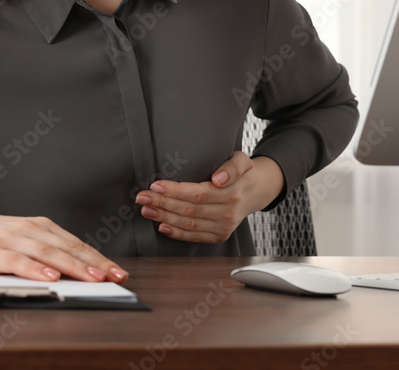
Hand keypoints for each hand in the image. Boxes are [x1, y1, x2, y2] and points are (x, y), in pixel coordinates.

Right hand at [0, 208, 128, 283]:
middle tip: (115, 277)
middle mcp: (30, 229)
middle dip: (95, 264)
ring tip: (93, 278)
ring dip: (73, 267)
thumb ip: (46, 251)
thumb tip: (77, 270)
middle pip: (68, 248)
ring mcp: (12, 239)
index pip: (77, 243)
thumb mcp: (22, 239)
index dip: (99, 258)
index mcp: (40, 226)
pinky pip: (19, 261)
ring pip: (49, 254)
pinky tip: (51, 278)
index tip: (118, 272)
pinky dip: (36, 270)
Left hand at [135, 152, 284, 242]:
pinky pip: (195, 237)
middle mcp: (227, 213)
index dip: (175, 191)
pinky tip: (161, 227)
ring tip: (146, 210)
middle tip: (141, 197)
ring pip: (189, 224)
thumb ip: (232, 167)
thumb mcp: (242, 161)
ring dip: (164, 218)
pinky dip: (177, 233)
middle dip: (162, 204)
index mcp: (231, 193)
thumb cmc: (243, 173)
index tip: (155, 186)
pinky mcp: (220, 236)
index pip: (198, 194)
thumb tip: (219, 179)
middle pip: (189, 210)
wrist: (256, 191)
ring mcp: (224, 227)